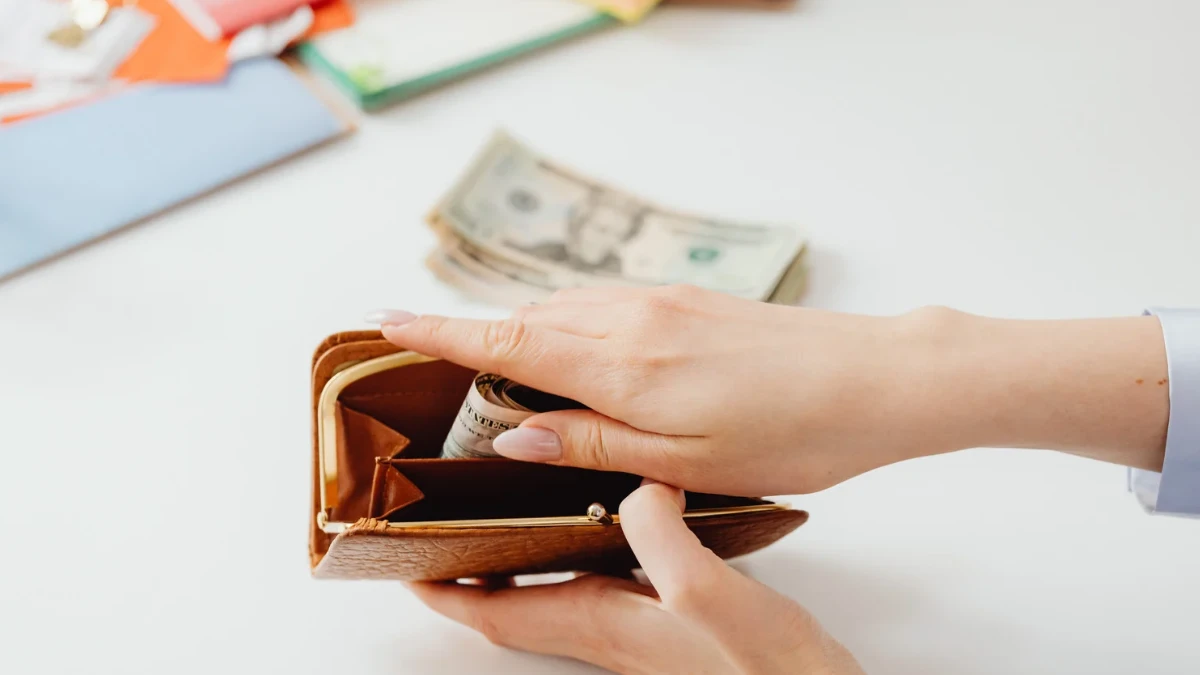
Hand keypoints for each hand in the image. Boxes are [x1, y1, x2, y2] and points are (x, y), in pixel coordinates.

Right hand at [374, 285, 1168, 495]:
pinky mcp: (689, 301)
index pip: (505, 345)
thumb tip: (510, 436)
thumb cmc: (792, 432)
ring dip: (522, 330)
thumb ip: (590, 443)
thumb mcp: (683, 464)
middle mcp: (632, 320)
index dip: (438, 334)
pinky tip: (577, 350)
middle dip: (474, 337)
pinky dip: (569, 322)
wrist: (876, 378)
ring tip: (496, 362)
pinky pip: (604, 305)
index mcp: (621, 366)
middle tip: (429, 355)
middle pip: (526, 321)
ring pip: (564, 310)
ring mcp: (662, 303)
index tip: (384, 322)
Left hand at [406, 481, 864, 674]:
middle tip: (447, 522)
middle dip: (470, 568)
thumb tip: (635, 484)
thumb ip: (660, 533)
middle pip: (510, 602)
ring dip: (520, 557)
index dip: (441, 589)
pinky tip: (610, 513)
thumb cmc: (766, 671)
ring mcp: (636, 625)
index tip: (404, 560)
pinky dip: (582, 547)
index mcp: (598, 621)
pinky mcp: (668, 617)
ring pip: (553, 588)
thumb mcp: (708, 592)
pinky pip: (602, 576)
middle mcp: (607, 627)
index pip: (490, 612)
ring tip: (508, 506)